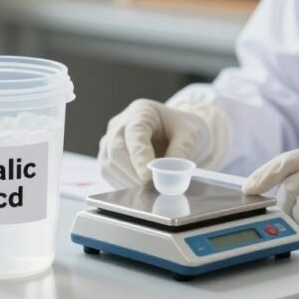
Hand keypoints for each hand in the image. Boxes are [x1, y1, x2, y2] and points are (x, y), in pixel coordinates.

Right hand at [98, 99, 212, 187]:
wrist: (175, 132)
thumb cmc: (181, 130)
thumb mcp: (191, 135)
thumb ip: (181, 152)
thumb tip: (167, 175)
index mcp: (142, 112)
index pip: (135, 133)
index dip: (139, 156)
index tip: (147, 177)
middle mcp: (120, 124)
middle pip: (115, 150)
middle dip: (133, 173)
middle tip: (153, 186)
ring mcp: (109, 140)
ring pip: (109, 164)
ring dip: (129, 181)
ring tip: (151, 186)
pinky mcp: (106, 157)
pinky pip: (109, 174)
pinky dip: (124, 184)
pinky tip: (141, 186)